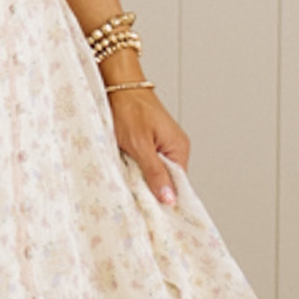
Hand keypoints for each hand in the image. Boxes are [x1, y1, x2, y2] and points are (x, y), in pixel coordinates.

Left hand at [107, 88, 189, 205]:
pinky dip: (138, 167)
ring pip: (156, 172)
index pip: (179, 184)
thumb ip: (154, 173)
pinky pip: (149, 162)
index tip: (153, 213)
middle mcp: (176, 147)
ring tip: (130, 180)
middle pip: (167, 180)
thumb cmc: (129, 109)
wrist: (119, 85)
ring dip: (143, 178)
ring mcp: (164, 144)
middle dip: (152, 189)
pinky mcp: (152, 142)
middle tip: (136, 198)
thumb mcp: (139, 145)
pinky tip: (128, 169)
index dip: (166, 198)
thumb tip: (169, 198)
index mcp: (179, 148)